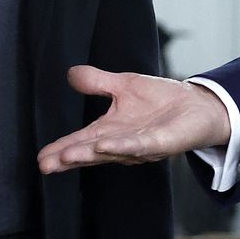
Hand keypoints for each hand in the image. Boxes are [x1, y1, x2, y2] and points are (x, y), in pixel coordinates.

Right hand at [37, 65, 229, 172]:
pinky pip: (140, 145)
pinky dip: (122, 146)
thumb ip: (97, 82)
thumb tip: (70, 73)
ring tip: (66, 157)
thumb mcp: (124, 86)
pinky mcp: (161, 143)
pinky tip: (104, 146)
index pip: (82, 142)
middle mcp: (122, 143)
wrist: (197, 105)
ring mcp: (141, 146)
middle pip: (91, 153)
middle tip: (46, 165)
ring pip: (112, 152)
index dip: (62, 150)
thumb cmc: (161, 100)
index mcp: (111, 131)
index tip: (41, 158)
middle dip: (69, 158)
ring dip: (89, 155)